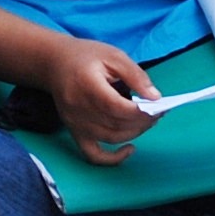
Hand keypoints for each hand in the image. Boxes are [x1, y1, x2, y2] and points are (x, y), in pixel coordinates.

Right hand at [46, 40, 163, 160]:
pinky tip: (130, 149)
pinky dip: (112, 159)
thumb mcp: (114, 56)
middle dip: (142, 122)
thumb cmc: (86, 57)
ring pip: (110, 138)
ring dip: (134, 133)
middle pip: (116, 124)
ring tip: (148, 121)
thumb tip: (155, 97)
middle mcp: (78, 108)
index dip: (140, 112)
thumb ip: (136, 76)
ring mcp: (75, 124)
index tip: (159, 108)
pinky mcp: (74, 132)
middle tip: (159, 112)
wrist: (54, 63)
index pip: (117, 107)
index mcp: (88, 85)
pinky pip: (93, 155)